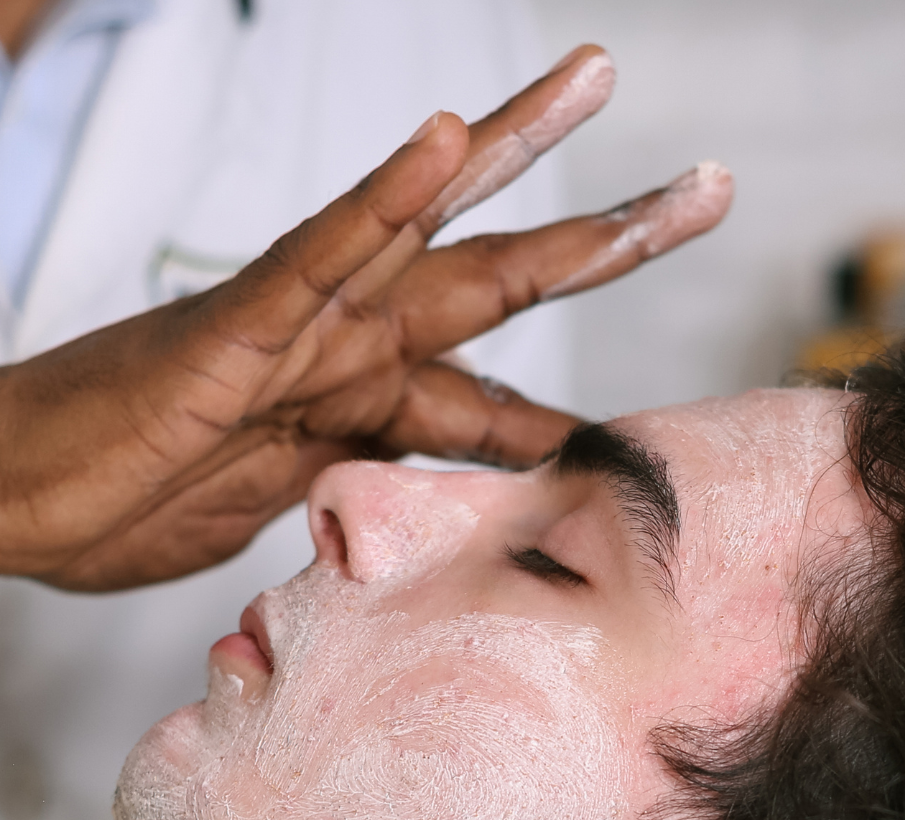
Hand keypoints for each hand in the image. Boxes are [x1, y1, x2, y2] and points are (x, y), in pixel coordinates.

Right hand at [0, 46, 732, 590]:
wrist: (16, 499)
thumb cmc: (126, 503)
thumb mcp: (278, 519)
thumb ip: (354, 499)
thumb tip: (416, 526)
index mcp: (358, 402)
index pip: (491, 395)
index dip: (574, 403)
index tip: (656, 420)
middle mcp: (342, 347)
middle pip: (493, 279)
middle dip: (600, 235)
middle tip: (703, 189)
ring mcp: (291, 328)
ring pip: (421, 229)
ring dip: (511, 152)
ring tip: (595, 76)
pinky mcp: (229, 332)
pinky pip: (314, 255)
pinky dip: (378, 198)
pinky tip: (440, 137)